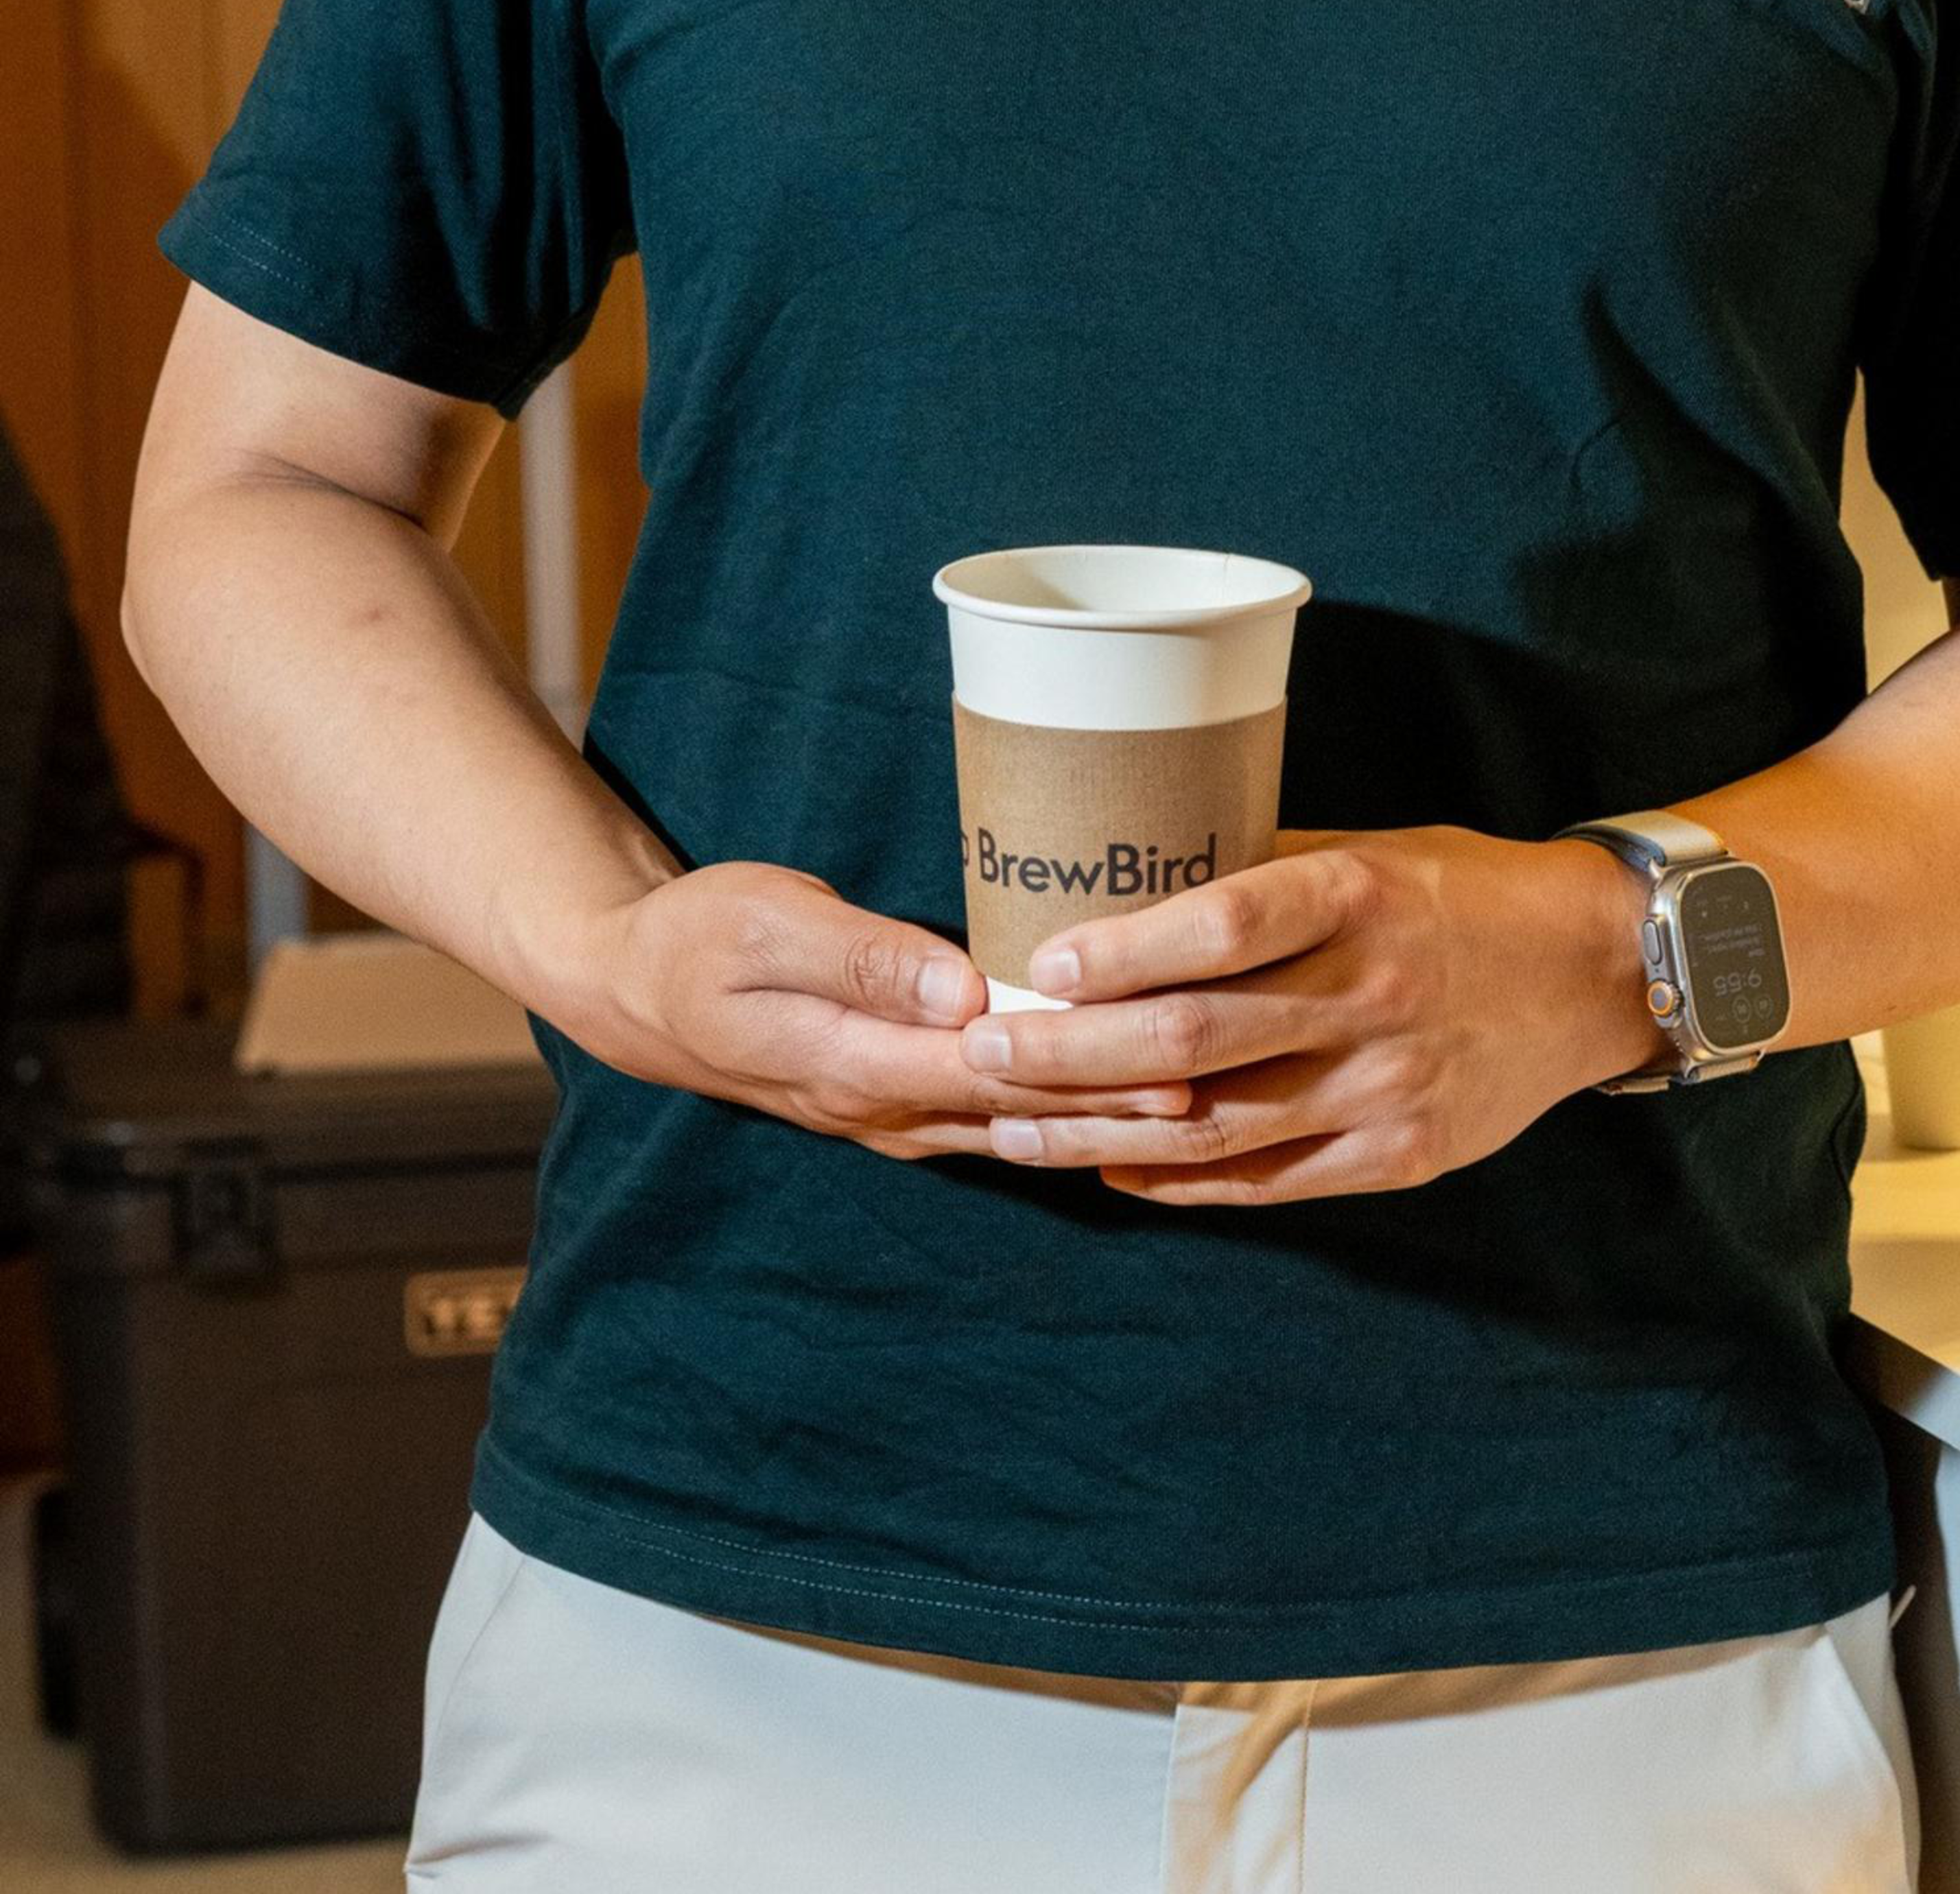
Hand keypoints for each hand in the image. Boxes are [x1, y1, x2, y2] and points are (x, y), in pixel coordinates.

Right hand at [534, 862, 1199, 1160]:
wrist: (639, 987)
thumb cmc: (703, 936)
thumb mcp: (768, 926)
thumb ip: (862, 956)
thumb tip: (959, 985)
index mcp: (856, 1063)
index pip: (994, 1077)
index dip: (1085, 1075)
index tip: (1172, 1062)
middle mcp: (884, 1108)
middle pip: (1022, 1118)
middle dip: (1121, 1112)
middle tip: (1222, 1094)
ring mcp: (892, 1114)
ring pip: (1015, 1131)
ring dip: (1101, 1127)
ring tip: (1198, 1114)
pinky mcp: (899, 1098)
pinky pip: (991, 1120)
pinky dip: (1058, 1118)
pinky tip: (1114, 1107)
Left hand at [950, 825, 1666, 1203]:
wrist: (1595, 969)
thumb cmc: (1461, 892)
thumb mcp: (1372, 850)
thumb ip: (1265, 873)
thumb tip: (1131, 881)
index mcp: (1362, 899)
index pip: (1225, 929)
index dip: (1127, 952)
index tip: (1042, 962)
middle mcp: (1372, 997)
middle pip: (1197, 1041)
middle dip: (1072, 1054)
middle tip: (984, 1051)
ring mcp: (1387, 1088)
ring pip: (1216, 1127)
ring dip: (1098, 1134)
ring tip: (1011, 1127)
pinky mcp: (1400, 1155)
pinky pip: (1268, 1181)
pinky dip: (1179, 1181)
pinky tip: (1110, 1169)